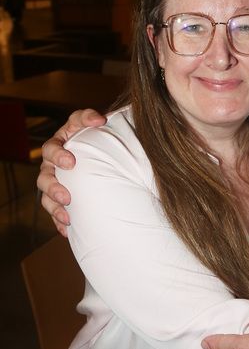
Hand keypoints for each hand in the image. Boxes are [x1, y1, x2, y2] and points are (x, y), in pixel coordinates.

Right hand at [37, 109, 105, 234]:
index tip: (71, 162)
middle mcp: (53, 165)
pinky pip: (56, 212)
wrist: (104, 152)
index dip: (58, 156)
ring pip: (46, 197)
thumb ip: (90, 117)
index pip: (51, 149)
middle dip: (54, 188)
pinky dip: (60, 221)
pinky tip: (68, 230)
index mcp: (58, 145)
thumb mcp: (91, 121)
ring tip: (67, 217)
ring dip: (55, 208)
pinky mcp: (62, 198)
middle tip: (67, 196)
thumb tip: (100, 119)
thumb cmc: (95, 134)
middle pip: (44, 177)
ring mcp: (56, 182)